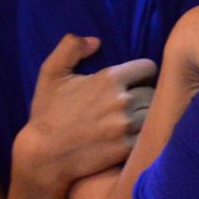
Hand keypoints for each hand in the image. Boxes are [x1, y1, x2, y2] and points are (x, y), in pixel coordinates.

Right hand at [19, 35, 158, 188]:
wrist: (43, 156)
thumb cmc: (46, 113)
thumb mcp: (51, 73)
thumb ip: (70, 47)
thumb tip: (96, 41)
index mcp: (109, 78)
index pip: (148, 68)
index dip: (142, 74)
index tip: (135, 82)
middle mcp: (122, 100)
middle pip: (154, 93)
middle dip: (144, 96)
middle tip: (133, 105)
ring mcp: (126, 126)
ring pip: (154, 115)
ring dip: (147, 117)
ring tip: (133, 121)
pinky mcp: (127, 149)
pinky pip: (148, 137)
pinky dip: (143, 138)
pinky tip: (131, 138)